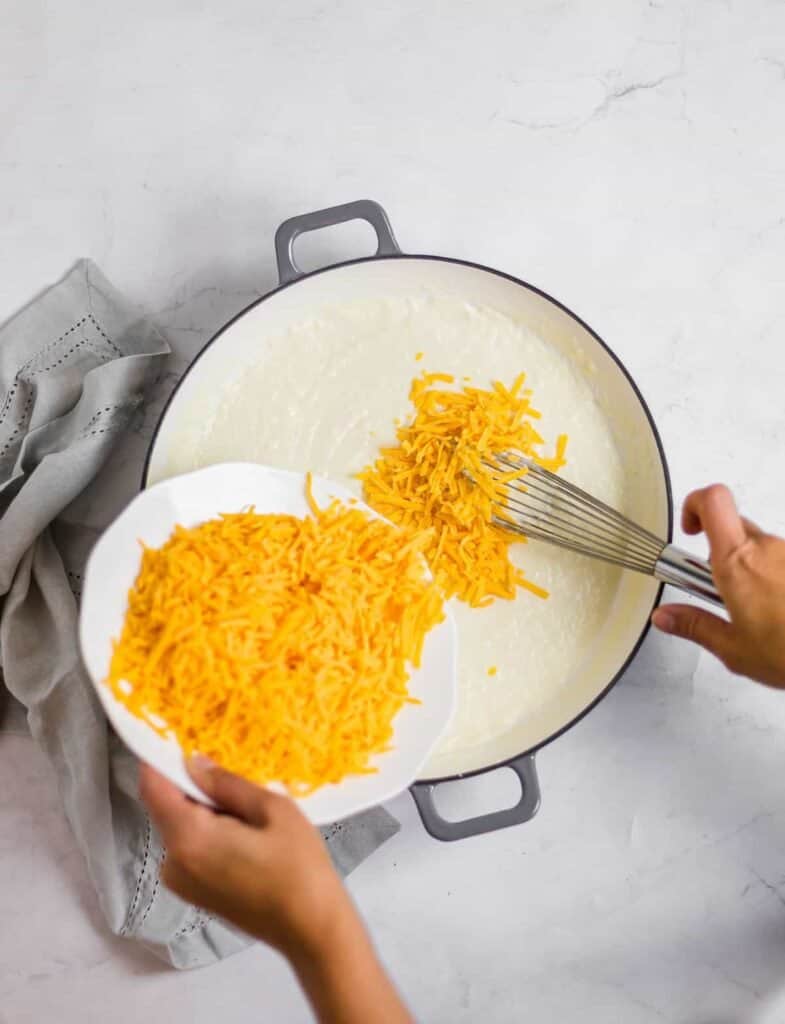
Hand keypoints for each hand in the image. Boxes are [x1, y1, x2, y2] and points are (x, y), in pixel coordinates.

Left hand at [139, 757, 411, 1023]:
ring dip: (202, 807)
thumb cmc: (299, 866)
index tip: (175, 732)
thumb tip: (195, 763)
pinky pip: (189, 846)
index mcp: (189, 839)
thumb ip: (227, 784)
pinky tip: (244, 830)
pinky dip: (207, 830)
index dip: (159, 756)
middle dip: (191, 783)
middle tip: (230, 768)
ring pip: (180, 825)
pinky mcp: (194, 892)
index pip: (153, 787)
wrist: (311, 928)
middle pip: (167, 806)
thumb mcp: (272, 809)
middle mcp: (174, 862)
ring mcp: (181, 881)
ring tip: (246, 805)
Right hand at [652, 484, 784, 686]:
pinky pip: (784, 563)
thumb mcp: (734, 649)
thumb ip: (695, 626)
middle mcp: (767, 549)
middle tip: (720, 588)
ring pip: (763, 548)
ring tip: (758, 613)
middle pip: (735, 527)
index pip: (713, 500)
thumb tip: (667, 617)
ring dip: (753, 570)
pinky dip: (776, 580)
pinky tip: (781, 613)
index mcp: (737, 564)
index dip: (695, 504)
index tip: (689, 528)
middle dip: (721, 552)